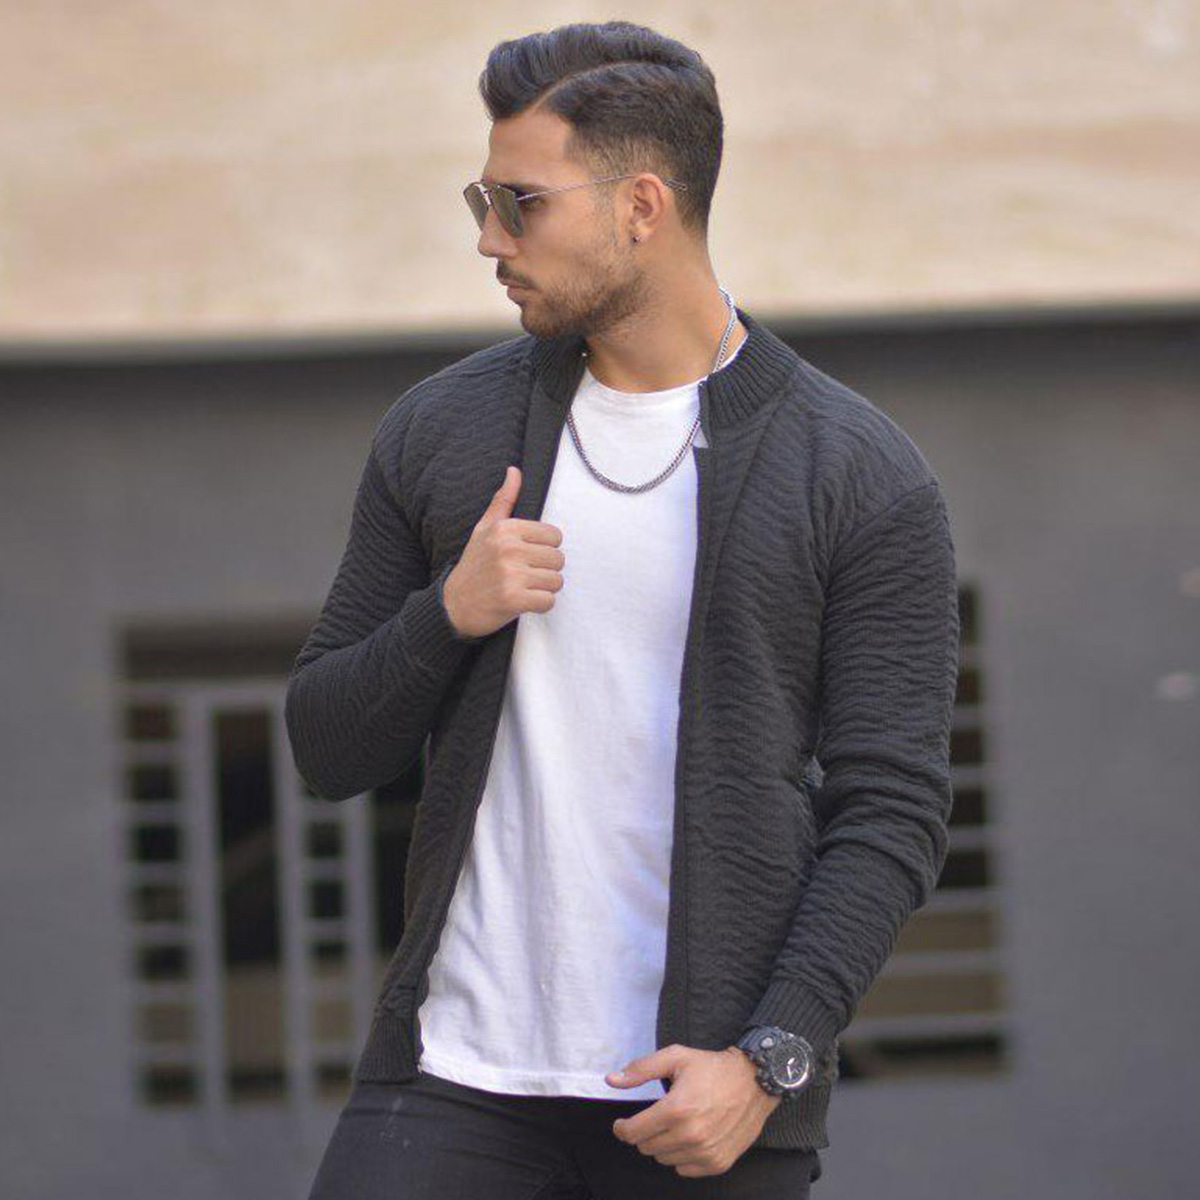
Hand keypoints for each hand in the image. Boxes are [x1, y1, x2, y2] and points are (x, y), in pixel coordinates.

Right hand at [442, 466, 564, 637]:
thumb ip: (503, 500)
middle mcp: (508, 549)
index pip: (554, 535)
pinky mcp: (513, 599)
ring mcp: (511, 575)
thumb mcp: (484, 529)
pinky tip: (524, 602)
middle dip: (546, 570)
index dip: (545, 548)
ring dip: (544, 588)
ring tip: (524, 587)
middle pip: (558, 559)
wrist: (453, 604)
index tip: (528, 556)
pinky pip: (548, 601)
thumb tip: (514, 471)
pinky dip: (540, 604)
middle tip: (525, 575)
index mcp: (505, 529)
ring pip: (556, 580)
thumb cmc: (474, 565)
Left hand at [606, 1044, 780, 1177]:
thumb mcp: (675, 1057)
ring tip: (676, 1124)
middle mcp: (690, 1135)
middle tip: (657, 1116)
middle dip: (645, 1132)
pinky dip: (681, 1155)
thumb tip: (611, 1080)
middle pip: (646, 1147)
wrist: (754, 1082)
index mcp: (676, 1109)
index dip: (622, 1128)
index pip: (633, 1133)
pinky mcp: (718, 1163)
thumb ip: (640, 1070)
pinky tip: (690, 1136)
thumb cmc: (712, 1068)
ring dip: (663, 1144)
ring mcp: (705, 1152)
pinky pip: (684, 1169)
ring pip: (664, 1159)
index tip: (622, 1124)